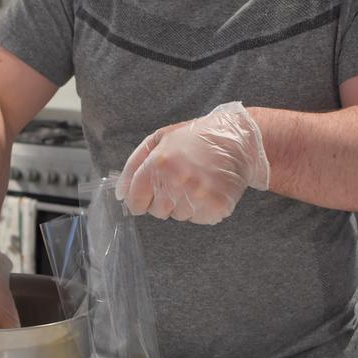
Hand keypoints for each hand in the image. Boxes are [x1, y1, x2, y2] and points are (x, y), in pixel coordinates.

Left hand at [115, 102, 269, 224]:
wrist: (236, 138)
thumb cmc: (195, 138)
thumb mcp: (160, 139)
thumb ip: (134, 165)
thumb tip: (121, 194)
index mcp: (158, 163)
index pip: (135, 200)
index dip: (140, 200)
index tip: (147, 196)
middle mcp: (176, 181)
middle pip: (156, 211)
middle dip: (164, 199)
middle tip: (180, 179)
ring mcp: (197, 195)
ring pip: (178, 216)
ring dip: (184, 203)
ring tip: (197, 181)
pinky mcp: (215, 206)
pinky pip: (198, 218)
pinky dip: (202, 208)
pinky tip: (208, 188)